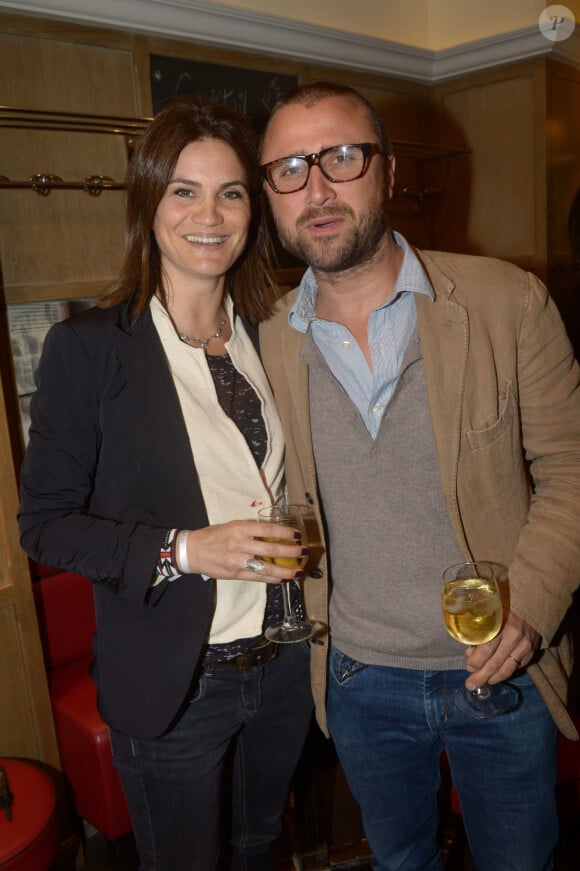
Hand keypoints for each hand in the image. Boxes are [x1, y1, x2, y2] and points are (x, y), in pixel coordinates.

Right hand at [183, 520, 305, 583]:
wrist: (192, 551)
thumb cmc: (214, 536)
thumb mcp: (232, 526)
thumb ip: (251, 530)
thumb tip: (274, 533)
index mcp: (239, 528)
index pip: (267, 529)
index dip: (284, 532)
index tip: (297, 535)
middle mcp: (239, 543)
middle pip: (270, 549)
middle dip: (290, 552)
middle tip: (303, 552)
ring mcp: (237, 561)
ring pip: (266, 567)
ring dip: (285, 570)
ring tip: (298, 571)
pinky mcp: (234, 574)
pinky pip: (257, 577)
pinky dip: (272, 578)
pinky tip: (283, 578)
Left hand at [464, 611, 539, 690]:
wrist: (534, 602)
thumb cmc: (506, 606)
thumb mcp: (491, 613)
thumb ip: (480, 632)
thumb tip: (469, 654)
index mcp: (502, 625)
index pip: (487, 649)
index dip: (476, 661)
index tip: (468, 667)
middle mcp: (516, 637)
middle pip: (496, 663)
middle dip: (482, 676)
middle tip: (471, 684)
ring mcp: (526, 646)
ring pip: (508, 669)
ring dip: (494, 678)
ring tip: (483, 683)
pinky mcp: (533, 651)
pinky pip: (518, 667)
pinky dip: (506, 672)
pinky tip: (497, 675)